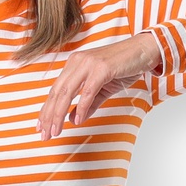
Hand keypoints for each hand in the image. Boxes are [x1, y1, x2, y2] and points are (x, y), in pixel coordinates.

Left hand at [35, 34, 161, 139]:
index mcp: (74, 65)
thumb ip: (88, 104)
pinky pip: (88, 91)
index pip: (55, 90)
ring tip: (56, 130)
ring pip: (68, 92)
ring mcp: (88, 64)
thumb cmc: (123, 67)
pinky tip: (77, 120)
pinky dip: (82, 106)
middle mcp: (77, 62)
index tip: (41, 126)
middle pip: (57, 92)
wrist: (143, 51)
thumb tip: (74, 119)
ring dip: (59, 113)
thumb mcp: (102, 89)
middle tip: (44, 134)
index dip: (46, 110)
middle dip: (49, 116)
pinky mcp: (101, 68)